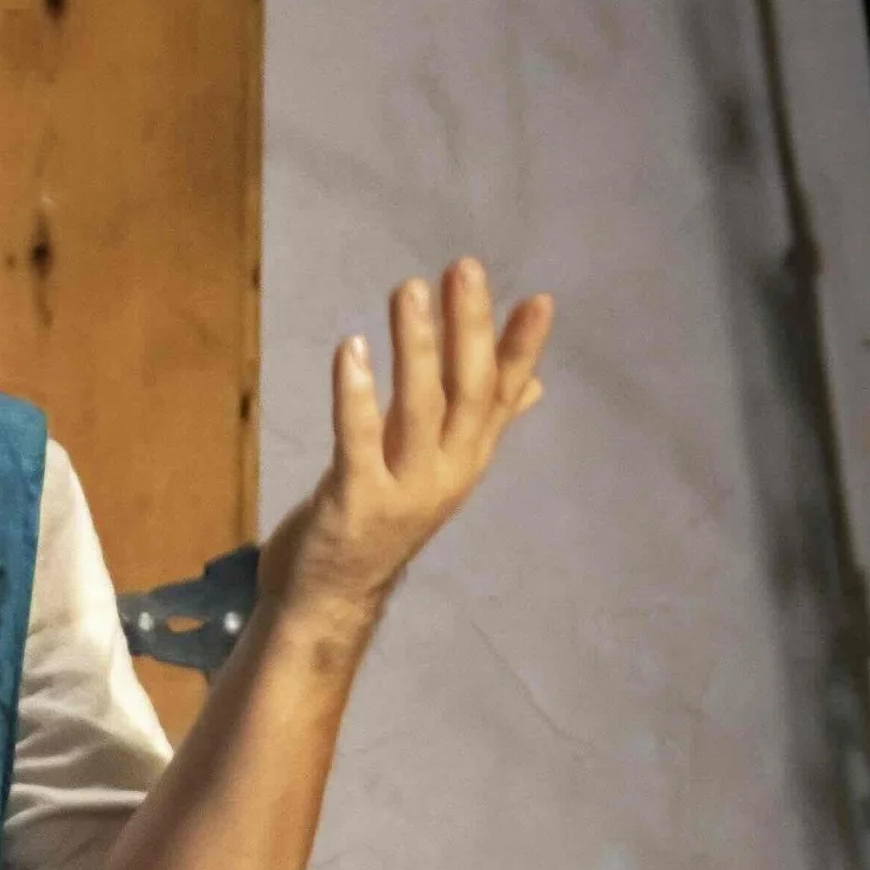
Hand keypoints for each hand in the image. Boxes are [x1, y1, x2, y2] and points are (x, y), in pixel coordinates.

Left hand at [265, 257, 552, 641]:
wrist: (331, 601)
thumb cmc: (377, 523)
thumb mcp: (436, 466)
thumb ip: (482, 422)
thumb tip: (537, 384)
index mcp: (467, 459)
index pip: (503, 396)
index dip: (522, 349)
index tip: (539, 299)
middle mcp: (447, 474)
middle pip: (468, 392)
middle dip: (469, 328)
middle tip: (463, 268)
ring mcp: (404, 491)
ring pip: (420, 409)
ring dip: (416, 347)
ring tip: (410, 290)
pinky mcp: (355, 503)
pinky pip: (358, 441)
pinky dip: (355, 394)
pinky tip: (351, 348)